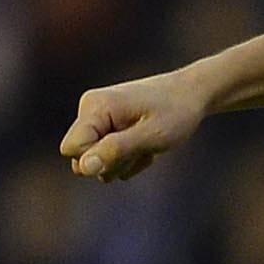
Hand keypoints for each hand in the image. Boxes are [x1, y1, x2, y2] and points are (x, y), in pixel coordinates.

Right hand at [62, 69, 211, 182]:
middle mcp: (90, 110)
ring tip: (148, 145)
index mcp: (95, 107)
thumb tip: (83, 168)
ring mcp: (98, 119)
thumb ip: (116, 150)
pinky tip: (149, 146)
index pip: (71, 149)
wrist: (192, 95)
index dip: (95, 160)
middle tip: (143, 148)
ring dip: (125, 161)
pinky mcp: (108, 127)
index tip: (126, 153)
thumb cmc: (176, 113)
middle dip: (112, 162)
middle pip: (82, 158)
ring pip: (98, 160)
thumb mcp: (152, 135)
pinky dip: (131, 157)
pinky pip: (110, 157)